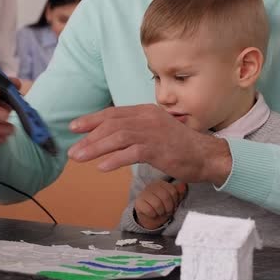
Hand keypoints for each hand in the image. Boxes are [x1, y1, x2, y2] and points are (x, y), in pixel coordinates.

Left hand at [68, 104, 231, 184]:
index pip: (113, 113)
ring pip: (117, 137)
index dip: (92, 120)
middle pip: (111, 124)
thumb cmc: (179, 146)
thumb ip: (135, 131)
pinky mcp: (158, 149)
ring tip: (80, 158)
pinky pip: (131, 153)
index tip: (74, 127)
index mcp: (146, 112)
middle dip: (89, 137)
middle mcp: (148, 118)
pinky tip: (102, 167)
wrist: (206, 155)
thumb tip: (111, 137)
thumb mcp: (155, 131)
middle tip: (73, 151)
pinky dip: (114, 159)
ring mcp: (153, 132)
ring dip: (95, 148)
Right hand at [134, 180, 186, 229]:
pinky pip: (149, 210)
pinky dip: (153, 215)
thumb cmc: (163, 207)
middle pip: (165, 196)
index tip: (173, 205)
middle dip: (169, 207)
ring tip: (160, 212)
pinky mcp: (138, 203)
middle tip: (167, 211)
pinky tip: (153, 214)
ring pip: (157, 204)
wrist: (151, 218)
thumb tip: (184, 185)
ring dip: (161, 212)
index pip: (173, 190)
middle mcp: (151, 186)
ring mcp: (143, 193)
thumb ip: (179, 192)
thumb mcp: (173, 200)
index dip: (175, 201)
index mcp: (160, 183)